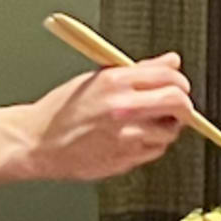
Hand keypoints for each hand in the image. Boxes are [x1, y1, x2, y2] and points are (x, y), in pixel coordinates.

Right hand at [28, 56, 194, 181]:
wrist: (37, 143)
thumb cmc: (62, 111)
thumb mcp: (97, 79)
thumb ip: (139, 70)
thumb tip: (171, 61)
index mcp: (115, 82)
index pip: (168, 76)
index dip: (180, 81)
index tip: (179, 86)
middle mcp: (122, 108)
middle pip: (178, 102)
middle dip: (183, 104)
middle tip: (178, 106)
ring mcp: (125, 136)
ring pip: (169, 131)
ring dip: (166, 127)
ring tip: (147, 124)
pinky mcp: (125, 159)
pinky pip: (154, 151)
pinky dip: (151, 145)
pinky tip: (134, 139)